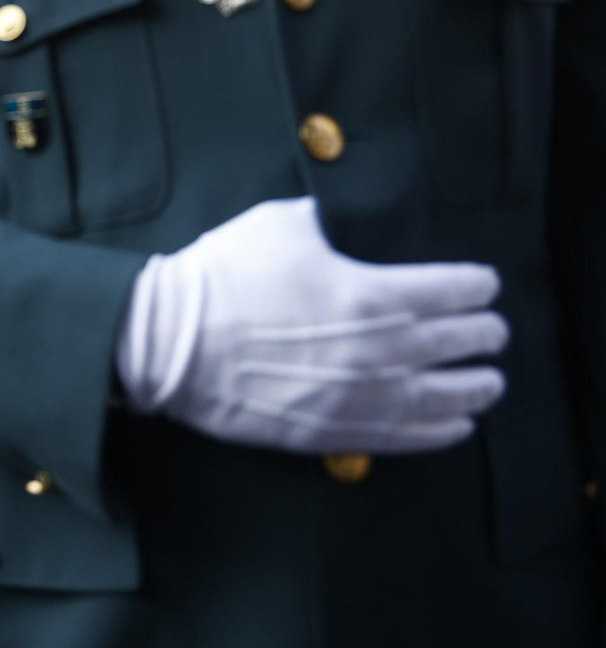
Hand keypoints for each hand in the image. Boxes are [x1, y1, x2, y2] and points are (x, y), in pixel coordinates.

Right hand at [116, 196, 508, 453]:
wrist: (171, 343)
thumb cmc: (221, 278)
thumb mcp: (275, 225)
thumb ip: (319, 226)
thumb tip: (327, 228)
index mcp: (373, 293)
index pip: (455, 289)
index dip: (478, 285)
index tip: (483, 284)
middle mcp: (383, 350)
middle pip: (463, 342)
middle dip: (485, 333)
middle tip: (490, 331)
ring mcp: (364, 397)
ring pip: (450, 396)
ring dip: (478, 387)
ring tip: (489, 383)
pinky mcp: (340, 431)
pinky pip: (413, 436)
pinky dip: (444, 429)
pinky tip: (458, 424)